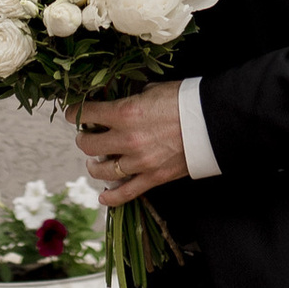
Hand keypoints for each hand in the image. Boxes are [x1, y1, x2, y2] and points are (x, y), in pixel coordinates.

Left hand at [76, 83, 188, 206]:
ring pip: (102, 170)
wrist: (214, 121)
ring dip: (94, 165)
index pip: (86, 114)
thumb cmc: (186, 100)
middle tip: (88, 134)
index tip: (74, 113)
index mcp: (125, 112)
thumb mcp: (153, 89)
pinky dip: (112, 198)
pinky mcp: (153, 178)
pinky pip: (126, 193)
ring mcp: (139, 162)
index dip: (75, 113)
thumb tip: (122, 102)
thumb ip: (132, 98)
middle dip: (84, 138)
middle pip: (87, 145)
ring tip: (96, 161)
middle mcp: (127, 139)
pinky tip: (103, 197)